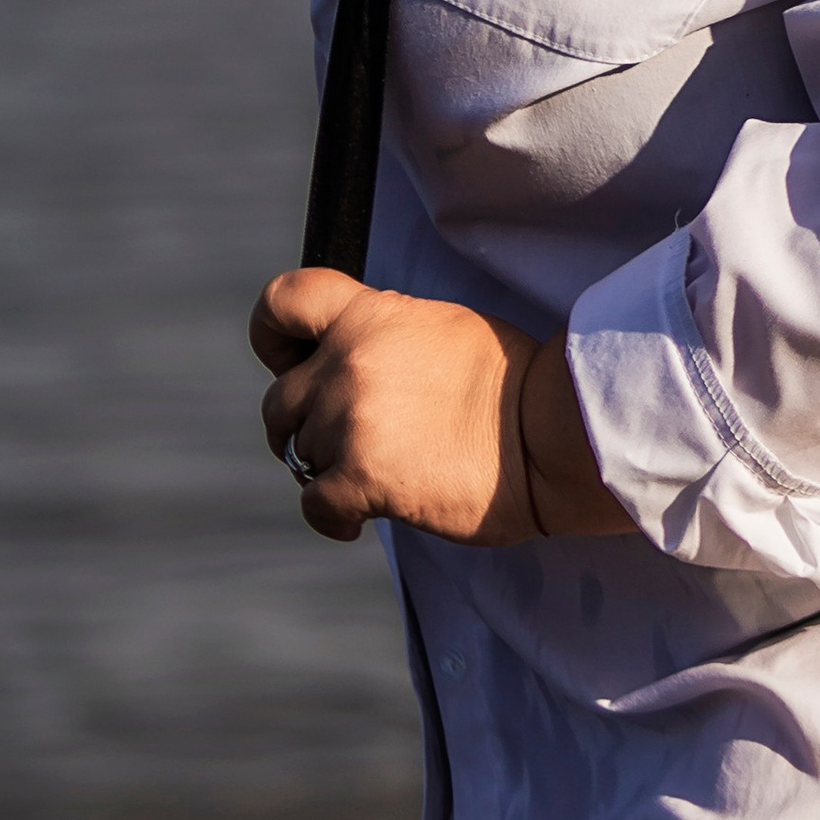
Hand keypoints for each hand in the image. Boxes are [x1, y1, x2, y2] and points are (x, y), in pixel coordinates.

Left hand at [251, 270, 637, 543]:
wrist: (547, 432)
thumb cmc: (508, 383)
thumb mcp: (439, 328)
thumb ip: (384, 336)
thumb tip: (351, 360)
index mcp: (371, 314)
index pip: (283, 301)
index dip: (272, 336)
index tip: (290, 362)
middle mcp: (350, 360)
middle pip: (280, 402)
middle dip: (301, 427)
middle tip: (339, 443)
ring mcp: (351, 419)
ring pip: (299, 455)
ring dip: (329, 470)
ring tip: (374, 476)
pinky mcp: (360, 477)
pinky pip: (314, 505)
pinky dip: (333, 518)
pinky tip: (360, 518)